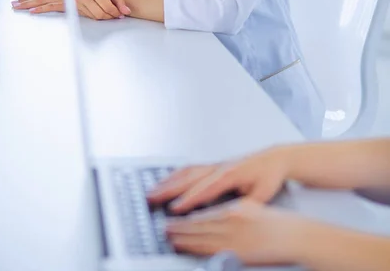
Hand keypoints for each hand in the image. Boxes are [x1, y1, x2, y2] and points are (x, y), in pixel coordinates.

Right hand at [148, 147, 292, 212]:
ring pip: (187, 171)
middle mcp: (219, 167)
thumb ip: (245, 207)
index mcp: (230, 174)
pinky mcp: (213, 165)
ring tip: (152, 190)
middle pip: (189, 177)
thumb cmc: (269, 176)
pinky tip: (166, 181)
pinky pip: (190, 169)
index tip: (174, 209)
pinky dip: (175, 175)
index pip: (205, 189)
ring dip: (168, 181)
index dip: (189, 199)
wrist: (274, 158)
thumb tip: (231, 216)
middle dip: (169, 189)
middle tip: (151, 198)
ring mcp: (215, 164)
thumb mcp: (262, 195)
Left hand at [166, 198, 304, 265]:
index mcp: (235, 208)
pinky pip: (213, 250)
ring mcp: (235, 238)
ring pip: (203, 237)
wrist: (295, 237)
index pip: (205, 213)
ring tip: (169, 238)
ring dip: (184, 238)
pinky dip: (197, 248)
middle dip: (179, 227)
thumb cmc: (276, 223)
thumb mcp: (252, 206)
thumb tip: (214, 214)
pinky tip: (187, 248)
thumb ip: (233, 209)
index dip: (187, 215)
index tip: (173, 216)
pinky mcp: (239, 253)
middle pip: (199, 225)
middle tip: (164, 227)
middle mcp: (232, 221)